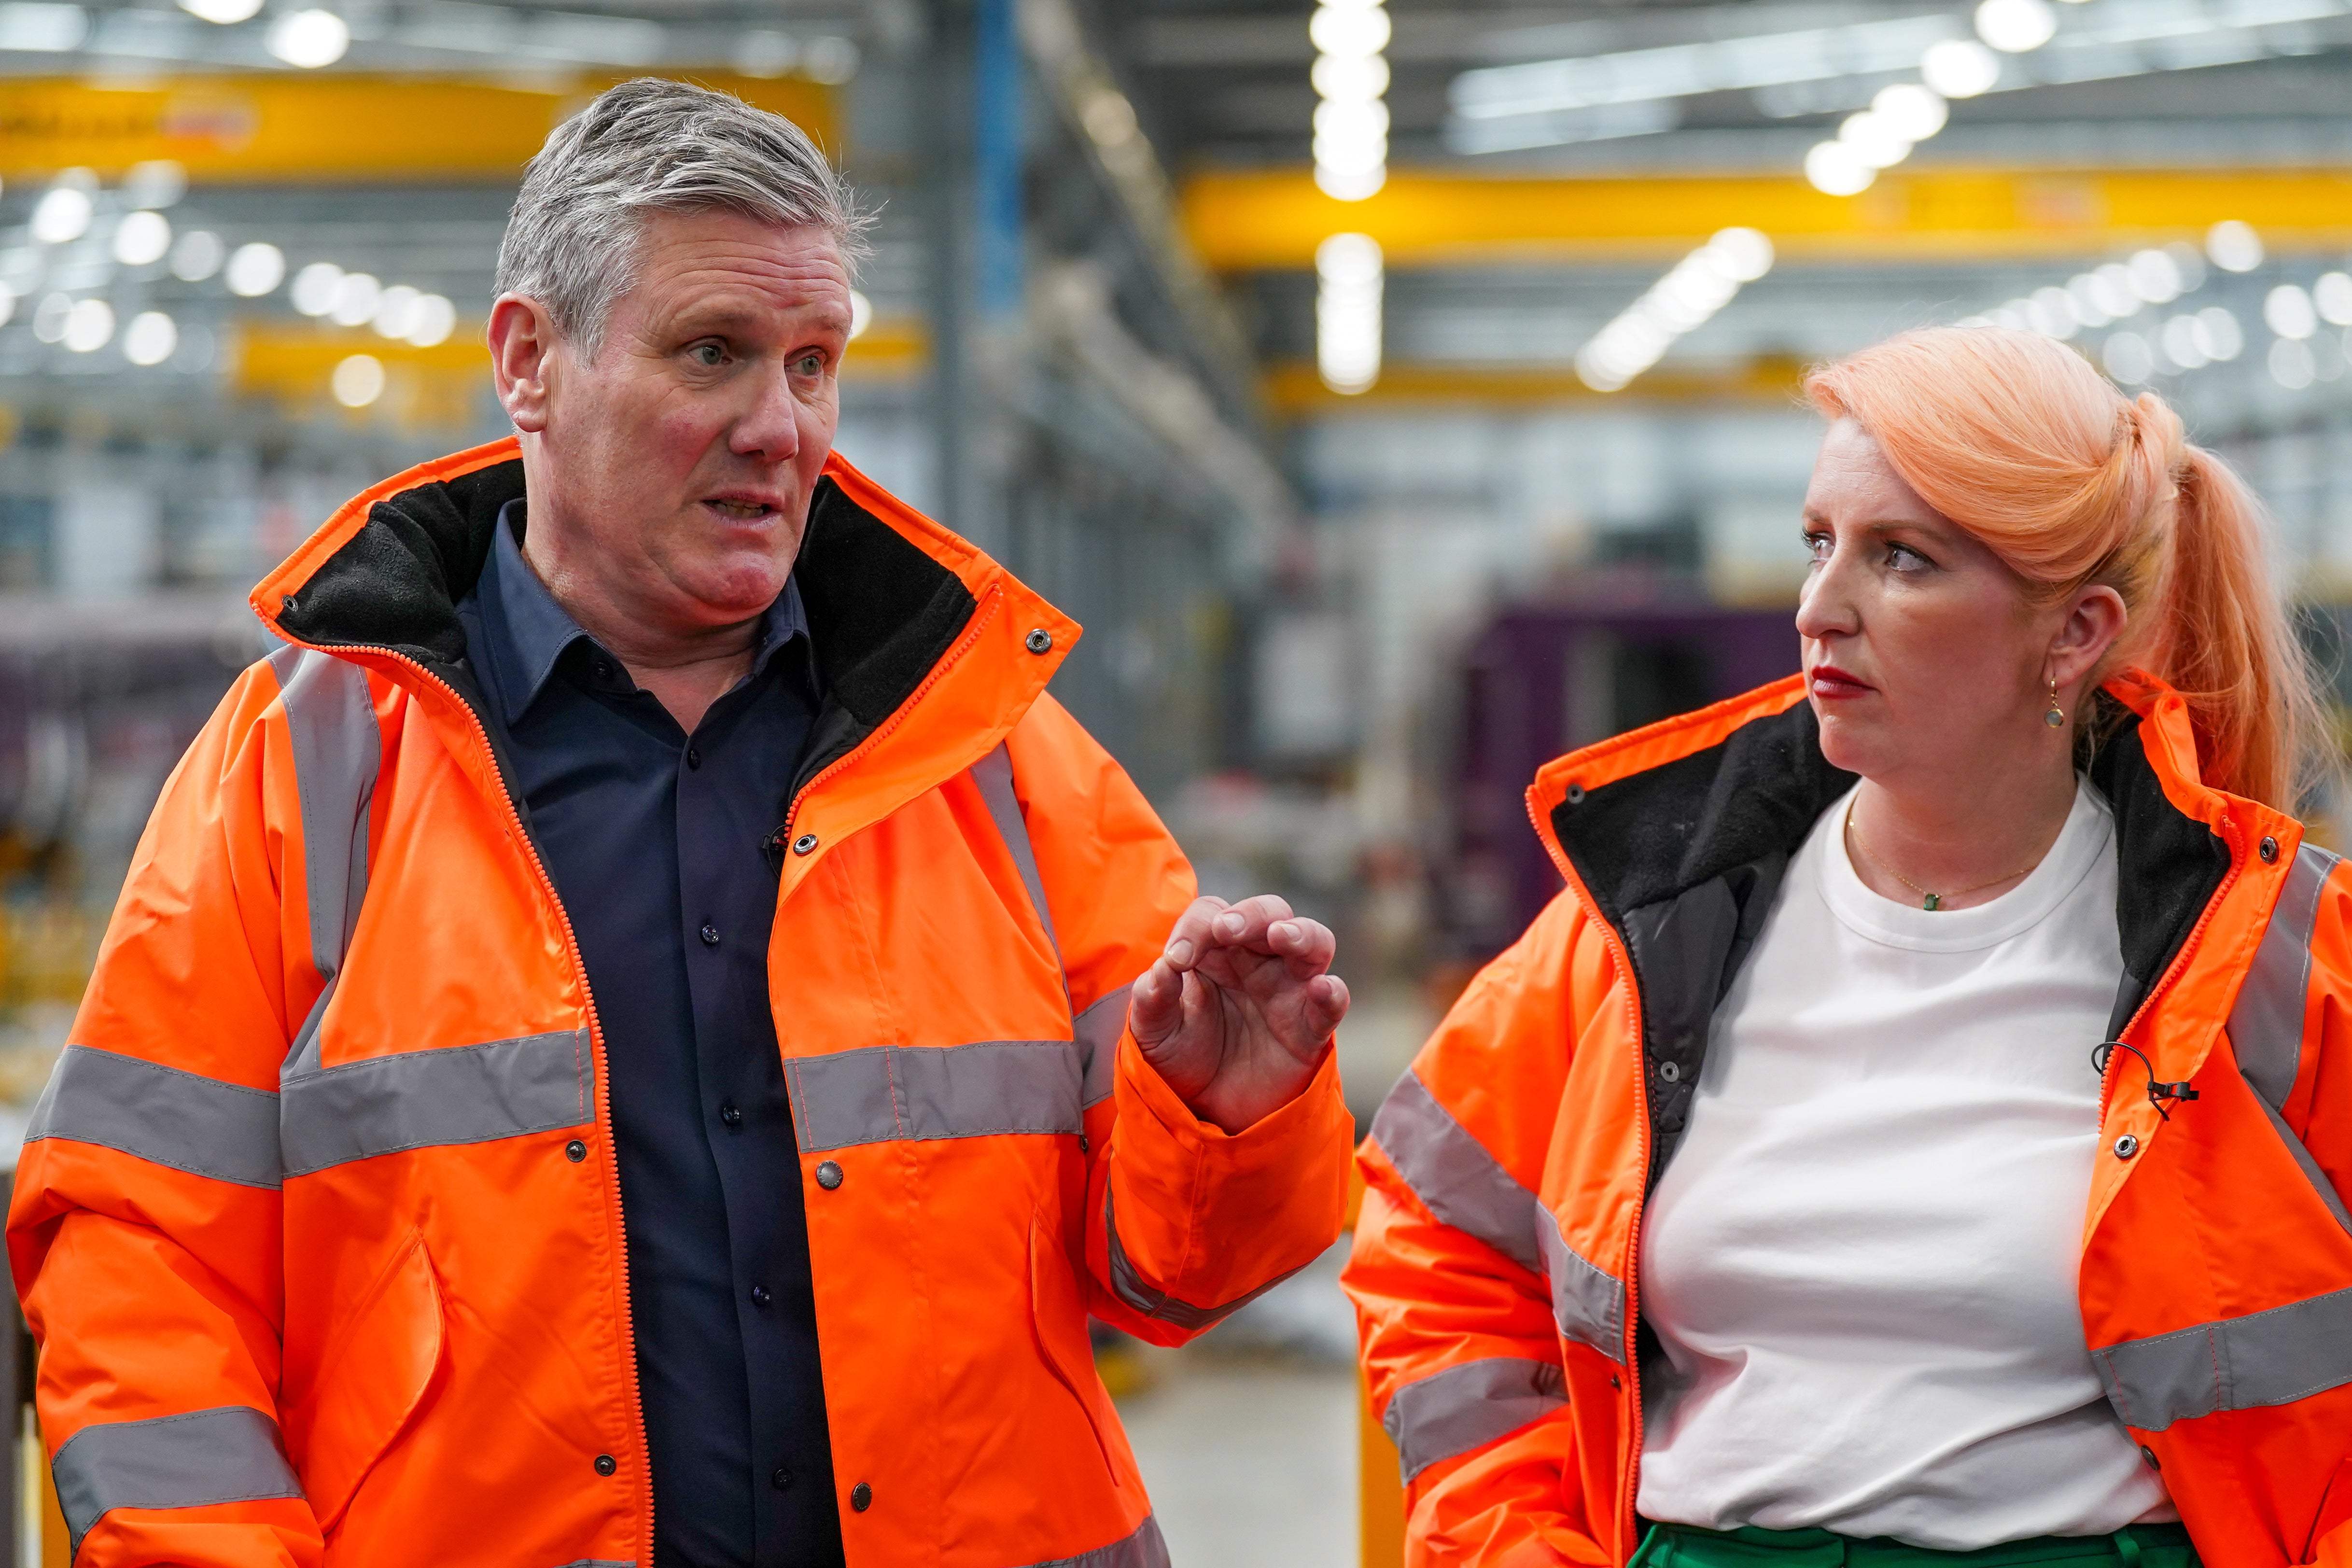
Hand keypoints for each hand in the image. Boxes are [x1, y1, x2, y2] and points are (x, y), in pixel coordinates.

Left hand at [1127, 895, 1348, 1134]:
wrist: (1207, 1110)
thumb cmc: (1182, 1056)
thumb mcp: (1154, 1030)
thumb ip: (1152, 997)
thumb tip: (1161, 968)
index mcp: (1216, 950)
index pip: (1213, 914)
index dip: (1196, 927)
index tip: (1177, 960)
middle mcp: (1257, 960)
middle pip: (1269, 913)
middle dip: (1251, 914)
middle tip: (1226, 929)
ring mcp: (1289, 990)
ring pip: (1313, 942)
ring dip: (1301, 934)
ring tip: (1281, 936)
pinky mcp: (1310, 1028)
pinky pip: (1332, 1003)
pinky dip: (1332, 993)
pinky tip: (1322, 988)